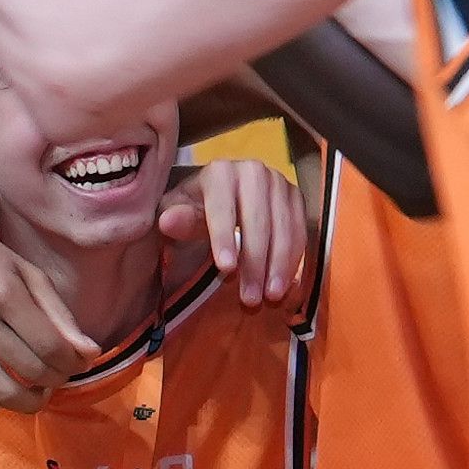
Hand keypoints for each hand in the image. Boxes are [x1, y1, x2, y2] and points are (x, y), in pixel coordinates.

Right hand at [0, 200, 83, 412]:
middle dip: (56, 380)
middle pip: (31, 371)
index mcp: (4, 295)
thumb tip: (89, 353)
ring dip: (30, 401)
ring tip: (37, 390)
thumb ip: (60, 315)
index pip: (51, 347)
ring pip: (2, 393)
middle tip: (59, 374)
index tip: (77, 363)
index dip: (73, 363)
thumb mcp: (29, 274)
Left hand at [164, 144, 314, 309]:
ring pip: (283, 227)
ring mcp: (279, 182)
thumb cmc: (194, 208)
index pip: (223, 207)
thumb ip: (176, 219)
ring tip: (271, 295)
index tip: (225, 269)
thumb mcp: (178, 213)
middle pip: (258, 220)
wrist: (221, 197)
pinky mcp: (296, 197)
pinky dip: (294, 259)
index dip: (224, 238)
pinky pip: (300, 231)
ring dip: (279, 265)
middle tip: (250, 297)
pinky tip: (287, 284)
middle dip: (254, 262)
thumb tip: (168, 221)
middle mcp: (254, 171)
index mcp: (220, 172)